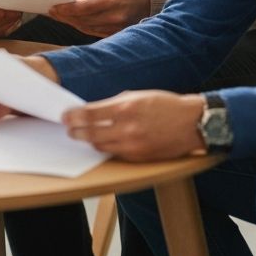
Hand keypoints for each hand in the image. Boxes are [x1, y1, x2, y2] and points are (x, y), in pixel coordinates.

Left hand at [47, 0, 150, 37]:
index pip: (84, 8)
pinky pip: (94, 32)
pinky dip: (82, 26)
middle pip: (83, 20)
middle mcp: (115, 16)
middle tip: (51, 12)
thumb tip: (69, 1)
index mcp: (112, 0)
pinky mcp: (117, 33)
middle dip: (65, 16)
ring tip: (58, 16)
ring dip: (71, 23)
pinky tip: (72, 21)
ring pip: (87, 28)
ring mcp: (117, 27)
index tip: (53, 8)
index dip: (67, 9)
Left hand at [63, 90, 204, 161]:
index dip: (73, 117)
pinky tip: (103, 142)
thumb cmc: (165, 105)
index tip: (65, 116)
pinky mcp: (139, 159)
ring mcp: (133, 147)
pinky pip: (116, 155)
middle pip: (91, 135)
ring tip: (83, 135)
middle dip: (76, 132)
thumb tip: (94, 110)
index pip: (90, 115)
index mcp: (125, 109)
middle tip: (69, 128)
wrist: (191, 123)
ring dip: (90, 141)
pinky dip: (108, 148)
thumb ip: (114, 104)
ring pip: (101, 147)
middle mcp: (127, 129)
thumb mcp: (137, 96)